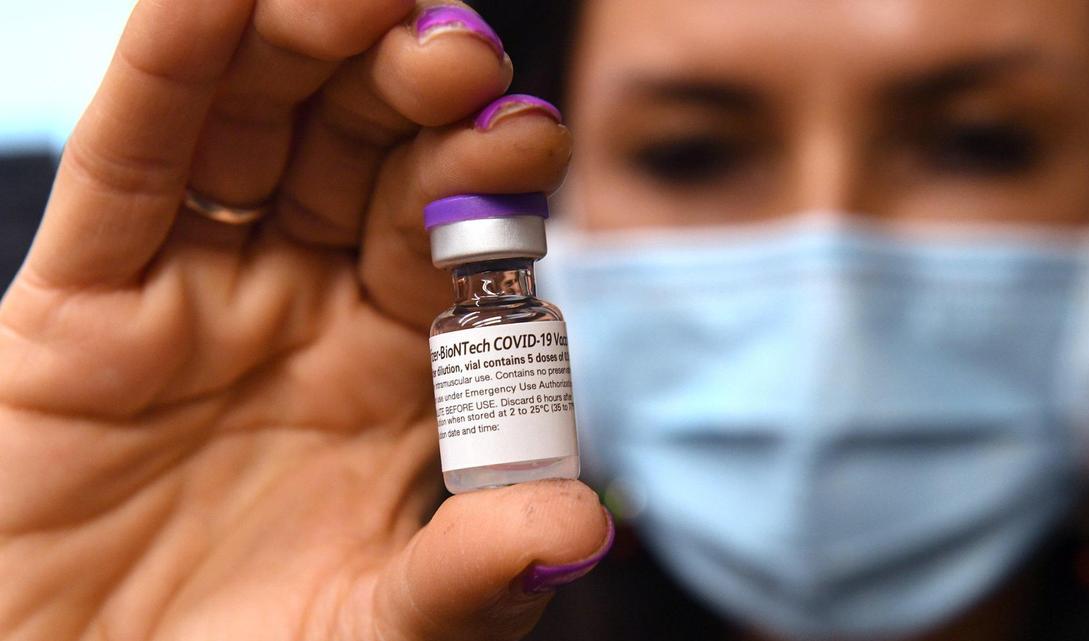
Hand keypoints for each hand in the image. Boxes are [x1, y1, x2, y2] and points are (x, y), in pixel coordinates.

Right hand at [0, 1, 607, 638]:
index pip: (453, 243)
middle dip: (410, 94)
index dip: (487, 184)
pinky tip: (209, 1)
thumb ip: (471, 576)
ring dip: (301, 52)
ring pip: (251, 136)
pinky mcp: (80, 309)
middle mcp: (305, 310)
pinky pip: (128, 171)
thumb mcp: (377, 631)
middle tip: (457, 50)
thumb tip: (582, 529)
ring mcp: (195, 297)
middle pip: (362, 161)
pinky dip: (165, 77)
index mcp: (396, 370)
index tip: (528, 137)